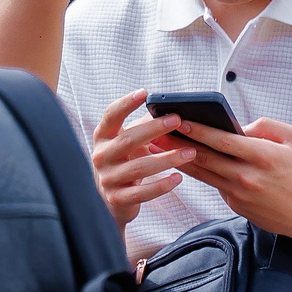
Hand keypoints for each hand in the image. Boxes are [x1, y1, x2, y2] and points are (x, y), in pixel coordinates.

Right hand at [91, 89, 188, 227]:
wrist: (111, 199)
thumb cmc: (125, 161)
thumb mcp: (129, 141)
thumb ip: (144, 126)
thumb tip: (170, 110)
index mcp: (102, 137)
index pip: (111, 115)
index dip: (126, 103)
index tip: (145, 93)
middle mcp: (101, 156)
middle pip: (128, 140)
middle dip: (154, 129)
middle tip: (177, 120)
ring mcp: (108, 178)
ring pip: (139, 167)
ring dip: (167, 158)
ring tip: (190, 152)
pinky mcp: (118, 199)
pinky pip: (143, 193)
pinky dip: (162, 185)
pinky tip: (179, 177)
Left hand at [170, 116, 291, 243]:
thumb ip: (267, 126)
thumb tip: (240, 126)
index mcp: (261, 155)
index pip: (222, 140)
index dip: (198, 129)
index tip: (179, 120)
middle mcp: (246, 176)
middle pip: (204, 157)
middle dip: (177, 144)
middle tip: (155, 132)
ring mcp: (239, 193)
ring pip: (203, 173)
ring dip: (179, 159)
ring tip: (158, 148)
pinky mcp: (236, 205)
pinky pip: (214, 185)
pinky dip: (199, 174)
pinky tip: (184, 164)